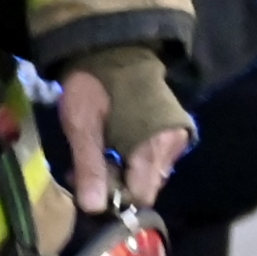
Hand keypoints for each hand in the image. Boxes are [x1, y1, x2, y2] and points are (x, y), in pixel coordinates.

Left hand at [55, 66, 190, 213]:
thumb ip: (89, 165)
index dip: (114, 195)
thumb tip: (93, 208)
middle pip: (145, 186)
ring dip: (121, 171)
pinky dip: (130, 159)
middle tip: (86, 165)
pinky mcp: (169, 132)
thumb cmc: (93, 83)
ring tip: (95, 152)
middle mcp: (174, 146)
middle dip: (115, 183)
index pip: (141, 194)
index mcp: (157, 144)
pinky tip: (110, 146)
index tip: (88, 183)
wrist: (110, 47)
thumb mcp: (81, 122)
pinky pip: (151, 159)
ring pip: (147, 174)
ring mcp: (175, 139)